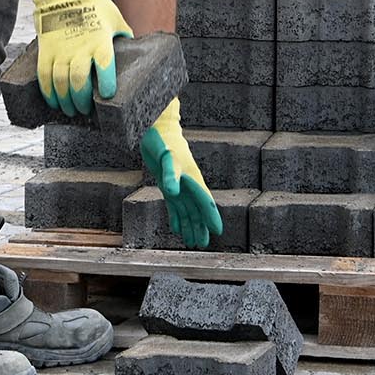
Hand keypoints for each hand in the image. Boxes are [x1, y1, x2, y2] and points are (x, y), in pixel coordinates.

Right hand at [18, 0, 130, 115]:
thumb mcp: (116, 18)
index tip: (108, 96)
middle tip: (86, 110)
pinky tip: (54, 102)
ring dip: (66, 101)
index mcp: (100, 42)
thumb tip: (135, 51)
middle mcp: (80, 49)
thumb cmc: (93, 4)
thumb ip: (124, 36)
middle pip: (79, 81)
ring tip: (71, 110)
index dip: (107, 84)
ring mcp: (61, 51)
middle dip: (82, 101)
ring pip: (61, 83)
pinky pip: (45, 77)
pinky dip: (49, 93)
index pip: (105, 67)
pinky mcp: (46, 51)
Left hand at [140, 99, 222, 249]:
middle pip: (197, 210)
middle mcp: (188, 185)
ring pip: (187, 210)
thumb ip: (170, 176)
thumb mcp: (166, 158)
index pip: (205, 202)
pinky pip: (175, 206)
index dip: (211, 217)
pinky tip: (177, 228)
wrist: (157, 130)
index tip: (218, 231)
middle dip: (200, 227)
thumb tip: (173, 193)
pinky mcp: (167, 184)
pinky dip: (176, 217)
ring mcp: (178, 185)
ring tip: (191, 242)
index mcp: (193, 180)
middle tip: (202, 245)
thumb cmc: (164, 142)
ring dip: (189, 225)